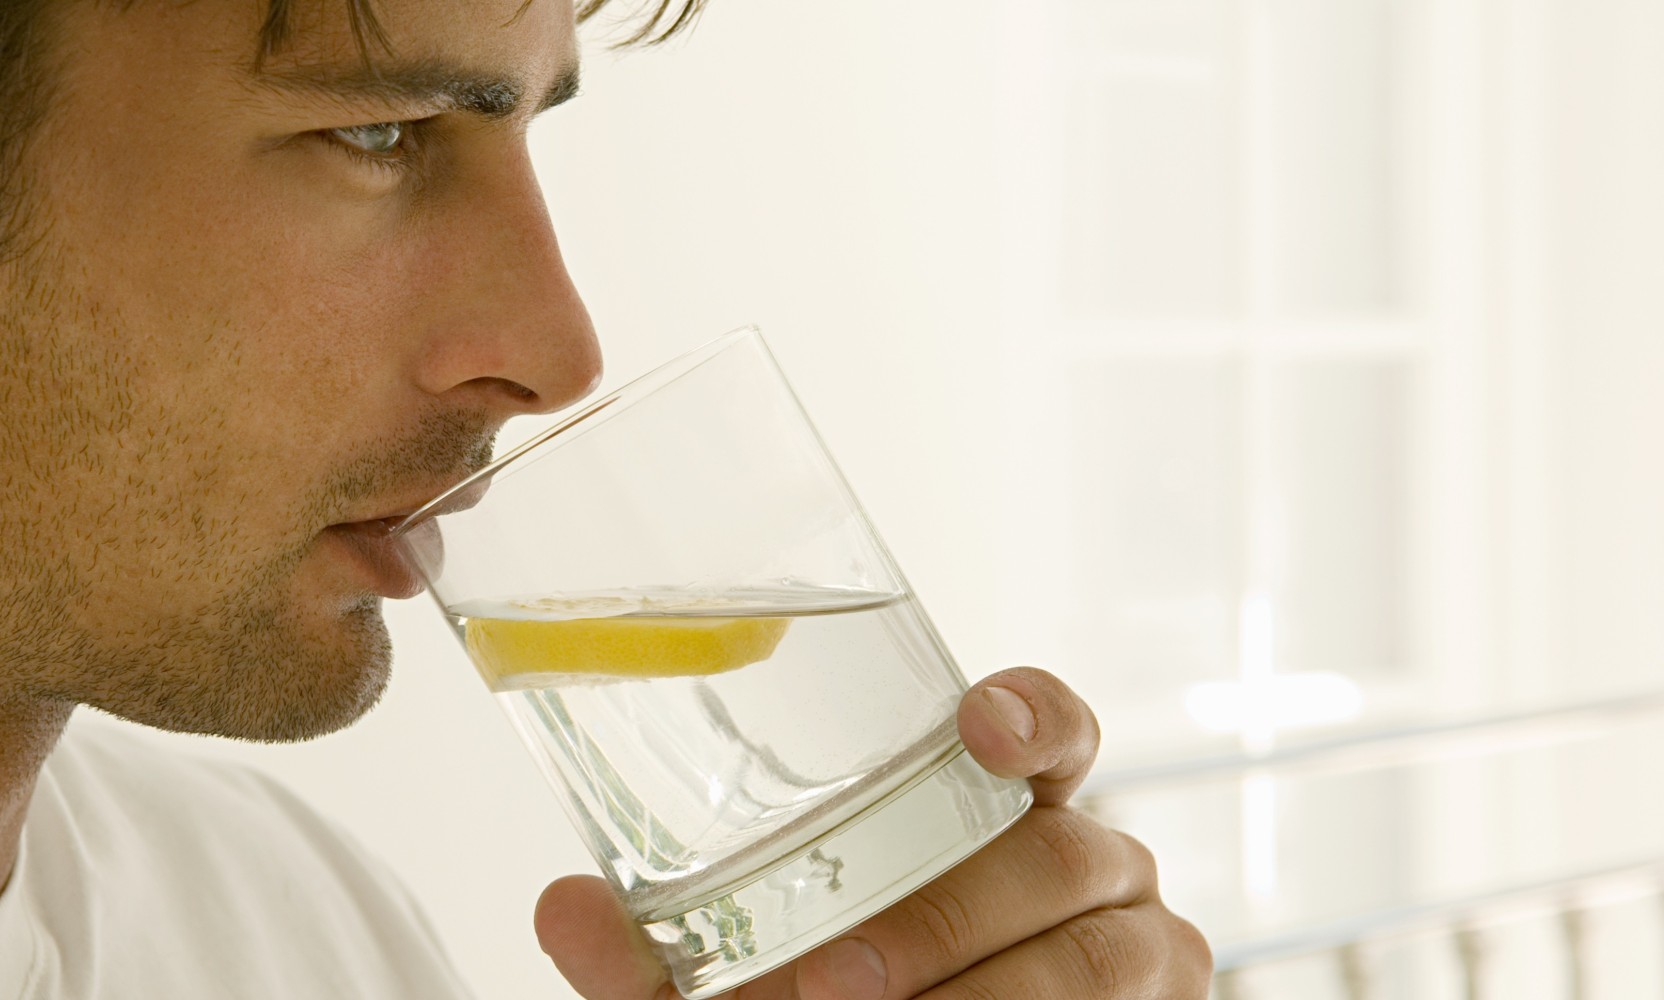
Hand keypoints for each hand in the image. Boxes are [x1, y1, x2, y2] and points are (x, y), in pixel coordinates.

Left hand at [534, 667, 1213, 999]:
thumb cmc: (861, 988)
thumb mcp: (749, 973)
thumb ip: (662, 950)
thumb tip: (563, 907)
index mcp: (1003, 805)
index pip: (1052, 728)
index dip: (1031, 715)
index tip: (978, 727)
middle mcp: (1088, 860)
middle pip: (1049, 859)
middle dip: (935, 924)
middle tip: (831, 984)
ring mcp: (1139, 943)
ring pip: (1086, 963)